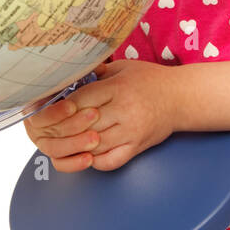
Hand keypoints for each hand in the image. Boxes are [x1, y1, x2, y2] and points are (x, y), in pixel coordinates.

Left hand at [23, 58, 176, 171]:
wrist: (182, 97)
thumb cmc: (150, 79)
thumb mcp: (123, 67)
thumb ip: (97, 72)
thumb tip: (68, 72)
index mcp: (118, 88)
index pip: (82, 100)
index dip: (62, 107)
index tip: (50, 108)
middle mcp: (124, 111)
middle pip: (84, 125)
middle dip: (63, 128)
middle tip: (47, 128)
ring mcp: (131, 132)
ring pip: (94, 145)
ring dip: (75, 146)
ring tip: (61, 142)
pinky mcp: (137, 146)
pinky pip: (111, 161)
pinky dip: (94, 161)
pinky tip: (84, 155)